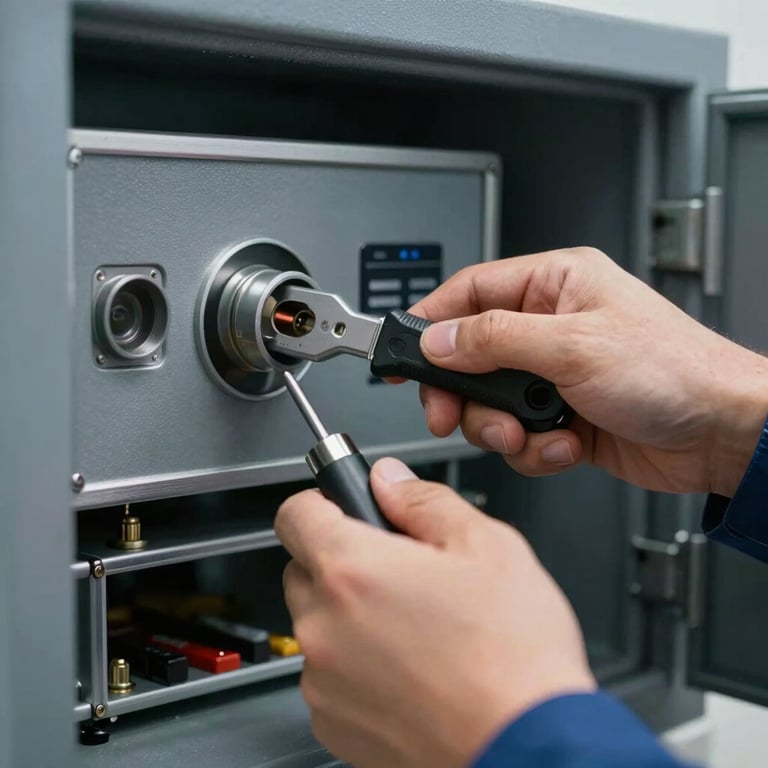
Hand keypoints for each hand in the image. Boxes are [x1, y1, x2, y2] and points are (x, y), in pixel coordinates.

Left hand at [276, 458, 594, 767]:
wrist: (527, 745)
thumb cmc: (513, 655)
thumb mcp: (485, 545)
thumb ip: (424, 501)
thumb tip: (390, 480)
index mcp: (353, 569)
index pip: (295, 513)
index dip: (322, 502)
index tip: (344, 509)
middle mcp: (324, 625)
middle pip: (305, 569)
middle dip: (343, 561)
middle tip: (401, 573)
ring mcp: (323, 680)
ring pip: (318, 624)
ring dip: (350, 616)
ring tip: (415, 628)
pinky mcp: (333, 723)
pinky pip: (328, 675)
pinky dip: (355, 666)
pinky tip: (410, 668)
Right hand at [412, 248, 767, 496]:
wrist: (722, 435)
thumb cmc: (674, 372)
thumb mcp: (572, 346)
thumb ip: (494, 339)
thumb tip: (438, 339)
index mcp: (554, 285)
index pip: (469, 293)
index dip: (429, 323)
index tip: (399, 353)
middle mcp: (550, 326)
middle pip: (469, 355)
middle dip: (461, 392)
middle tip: (450, 414)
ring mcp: (554, 374)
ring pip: (488, 402)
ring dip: (500, 427)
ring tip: (529, 433)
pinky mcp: (561, 415)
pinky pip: (518, 434)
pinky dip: (533, 448)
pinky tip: (564, 445)